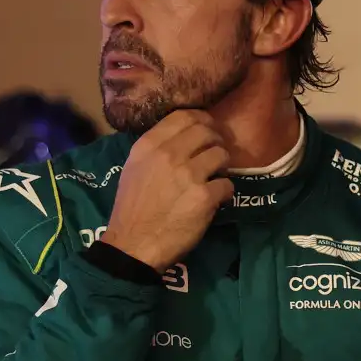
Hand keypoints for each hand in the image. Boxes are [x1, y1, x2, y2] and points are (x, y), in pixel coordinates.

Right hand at [102, 110, 234, 271]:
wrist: (133, 246)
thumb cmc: (133, 208)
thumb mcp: (135, 167)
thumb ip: (157, 148)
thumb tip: (183, 135)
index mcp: (149, 145)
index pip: (184, 115)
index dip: (203, 119)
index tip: (209, 129)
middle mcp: (169, 155)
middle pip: (207, 131)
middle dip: (217, 140)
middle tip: (216, 153)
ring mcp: (188, 175)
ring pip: (221, 154)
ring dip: (223, 165)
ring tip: (215, 176)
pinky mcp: (204, 197)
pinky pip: (227, 184)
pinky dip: (225, 192)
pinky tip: (216, 199)